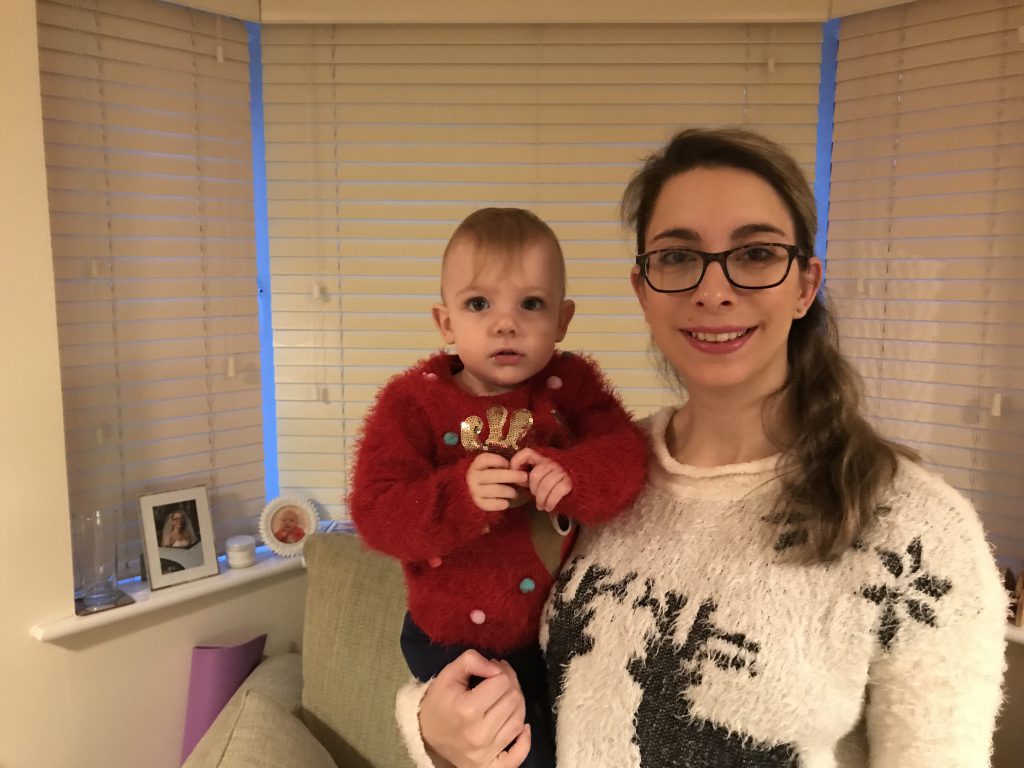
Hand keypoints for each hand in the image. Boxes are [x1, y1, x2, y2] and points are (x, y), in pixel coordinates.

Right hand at [419, 650, 531, 767]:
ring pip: (519, 720)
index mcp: (467, 710)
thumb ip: (471, 661)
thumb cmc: (438, 702)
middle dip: (511, 683)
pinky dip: (525, 740)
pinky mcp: (490, 766)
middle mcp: (479, 734)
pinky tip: (523, 728)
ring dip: (518, 703)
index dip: (500, 670)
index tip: (492, 669)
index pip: (502, 682)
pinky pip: (519, 754)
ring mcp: (486, 753)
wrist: (426, 736)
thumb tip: (496, 667)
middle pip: (514, 699)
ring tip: (506, 697)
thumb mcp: (448, 675)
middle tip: (500, 680)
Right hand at [467, 453, 529, 512]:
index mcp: (475, 465)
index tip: (508, 464)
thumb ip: (500, 466)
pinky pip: (494, 504)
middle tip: (524, 477)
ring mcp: (474, 491)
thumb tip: (519, 466)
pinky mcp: (478, 504)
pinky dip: (502, 503)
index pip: (485, 459)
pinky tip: (506, 503)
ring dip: (510, 492)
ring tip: (515, 493)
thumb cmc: (488, 479)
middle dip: (512, 476)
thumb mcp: (490, 469)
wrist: (473, 497)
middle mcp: (472, 477)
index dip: (499, 460)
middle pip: (494, 475)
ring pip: (497, 490)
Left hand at [510, 448, 572, 511]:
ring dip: (541, 499)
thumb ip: (534, 472)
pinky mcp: (570, 482)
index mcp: (544, 456)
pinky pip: (556, 493)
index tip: (515, 475)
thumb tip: (519, 480)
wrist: (586, 480)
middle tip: (535, 498)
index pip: (527, 453)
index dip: (517, 462)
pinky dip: (550, 502)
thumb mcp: (547, 470)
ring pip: (544, 486)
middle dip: (533, 490)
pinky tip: (549, 507)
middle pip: (535, 476)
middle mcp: (552, 461)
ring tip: (541, 506)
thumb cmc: (562, 476)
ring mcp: (562, 471)